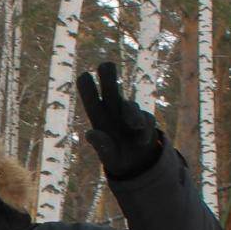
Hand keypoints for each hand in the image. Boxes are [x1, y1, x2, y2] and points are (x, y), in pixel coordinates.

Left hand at [77, 62, 159, 179]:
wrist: (138, 164)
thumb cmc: (117, 157)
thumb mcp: (108, 157)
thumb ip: (101, 146)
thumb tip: (90, 133)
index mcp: (99, 117)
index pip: (91, 99)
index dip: (87, 88)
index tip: (84, 76)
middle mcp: (113, 110)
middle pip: (110, 88)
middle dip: (108, 76)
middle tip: (105, 65)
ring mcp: (130, 113)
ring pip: (130, 106)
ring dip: (131, 114)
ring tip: (133, 127)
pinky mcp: (145, 119)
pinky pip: (146, 120)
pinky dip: (144, 130)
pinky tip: (140, 142)